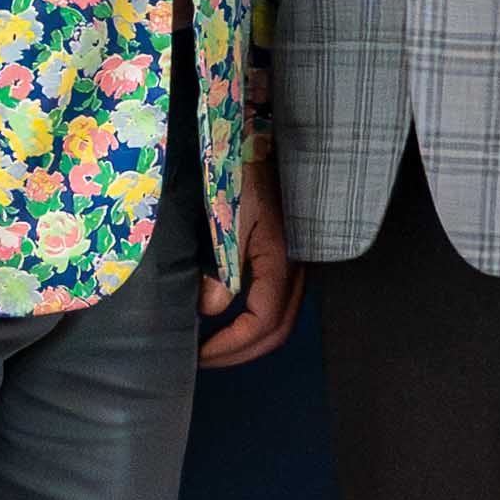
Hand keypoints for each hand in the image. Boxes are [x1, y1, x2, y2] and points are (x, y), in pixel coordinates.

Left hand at [201, 141, 299, 370]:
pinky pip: (278, 301)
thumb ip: (219, 266)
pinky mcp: (290, 257)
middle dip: (239, 352)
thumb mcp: (225, 217)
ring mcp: (297, 264)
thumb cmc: (243, 173)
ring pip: (280, 319)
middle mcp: (297, 268)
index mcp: (281, 260)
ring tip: (215, 343)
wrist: (265, 140)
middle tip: (204, 358)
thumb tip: (209, 308)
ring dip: (249, 339)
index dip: (232, 346)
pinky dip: (255, 319)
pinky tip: (230, 315)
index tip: (201, 354)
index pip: (263, 322)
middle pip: (276, 330)